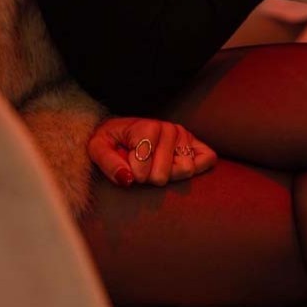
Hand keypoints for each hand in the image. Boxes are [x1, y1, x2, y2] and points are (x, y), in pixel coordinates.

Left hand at [88, 117, 216, 187]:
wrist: (123, 131)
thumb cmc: (111, 141)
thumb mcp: (98, 148)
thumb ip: (108, 163)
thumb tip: (128, 179)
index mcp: (147, 126)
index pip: (144, 169)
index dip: (133, 175)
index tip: (127, 167)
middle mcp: (169, 128)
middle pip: (164, 174)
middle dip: (150, 179)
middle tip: (142, 169)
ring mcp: (184, 135)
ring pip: (185, 170)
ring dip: (169, 176)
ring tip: (157, 167)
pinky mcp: (195, 143)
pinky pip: (208, 159)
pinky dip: (196, 169)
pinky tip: (177, 167)